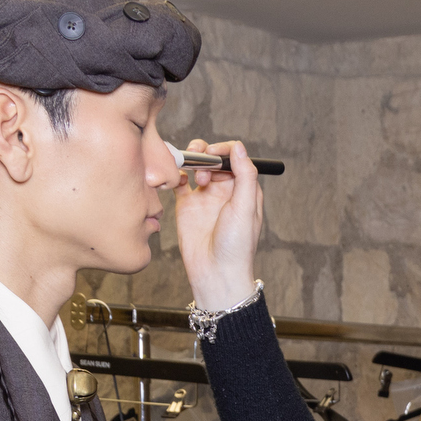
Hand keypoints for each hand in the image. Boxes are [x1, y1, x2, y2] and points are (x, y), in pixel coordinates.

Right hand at [172, 137, 264, 312]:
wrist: (215, 273)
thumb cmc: (236, 247)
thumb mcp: (245, 208)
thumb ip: (245, 176)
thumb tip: (239, 147)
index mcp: (243, 190)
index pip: (235, 157)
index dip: (224, 150)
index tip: (214, 153)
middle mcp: (224, 191)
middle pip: (213, 158)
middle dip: (206, 155)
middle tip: (203, 167)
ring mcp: (204, 197)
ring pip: (196, 166)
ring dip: (192, 162)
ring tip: (194, 176)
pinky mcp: (186, 206)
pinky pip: (178, 182)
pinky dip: (175, 174)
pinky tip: (177, 179)